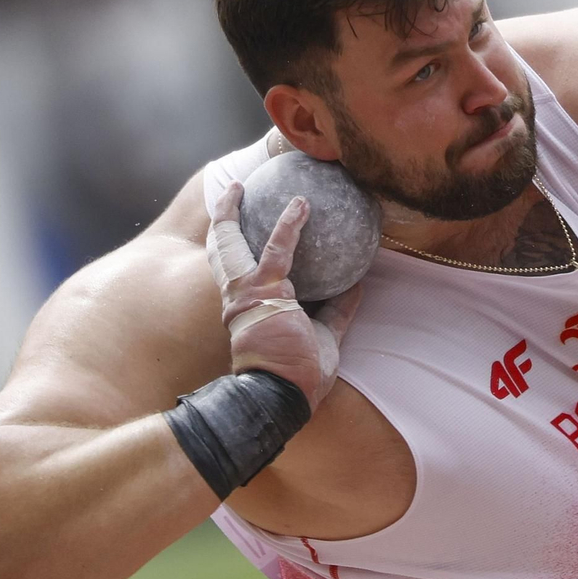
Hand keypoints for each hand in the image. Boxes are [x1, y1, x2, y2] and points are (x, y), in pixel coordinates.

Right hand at [207, 182, 363, 409]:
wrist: (282, 394)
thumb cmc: (299, 374)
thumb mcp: (322, 336)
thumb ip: (336, 310)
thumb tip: (357, 286)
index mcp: (248, 310)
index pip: (235, 271)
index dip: (235, 245)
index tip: (242, 223)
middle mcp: (239, 299)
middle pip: (220, 252)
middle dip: (222, 219)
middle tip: (233, 192)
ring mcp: (247, 294)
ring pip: (229, 243)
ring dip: (233, 210)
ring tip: (246, 184)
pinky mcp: (265, 292)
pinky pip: (279, 249)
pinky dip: (290, 224)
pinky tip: (302, 205)